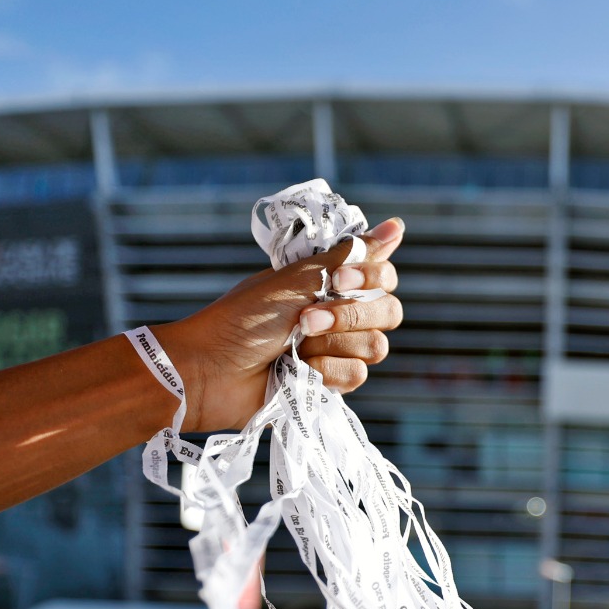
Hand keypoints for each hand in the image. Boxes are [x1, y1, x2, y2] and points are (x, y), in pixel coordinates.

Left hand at [158, 218, 403, 432]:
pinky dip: (325, 372)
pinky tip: (299, 371)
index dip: (371, 279)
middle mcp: (341, 315)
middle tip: (305, 319)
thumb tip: (397, 226)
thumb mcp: (296, 278)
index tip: (337, 280)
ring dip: (331, 344)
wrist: (211, 370)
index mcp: (332, 284)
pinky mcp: (330, 383)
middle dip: (347, 317)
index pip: (384, 276)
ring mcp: (337, 350)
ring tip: (295, 348)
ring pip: (375, 347)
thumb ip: (348, 255)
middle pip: (389, 313)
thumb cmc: (243, 318)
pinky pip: (356, 376)